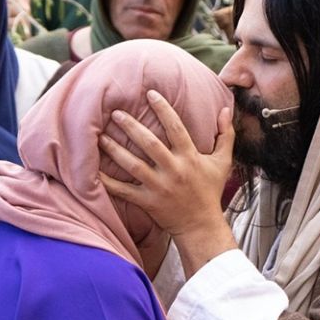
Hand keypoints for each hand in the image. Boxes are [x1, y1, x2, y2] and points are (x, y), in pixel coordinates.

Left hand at [98, 90, 235, 237]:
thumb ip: (225, 135)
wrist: (201, 226)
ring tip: (100, 136)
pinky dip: (108, 181)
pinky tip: (93, 169)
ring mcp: (159, 187)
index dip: (163, 109)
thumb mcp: (222, 162)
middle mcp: (174, 170)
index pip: (176, 128)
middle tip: (116, 112)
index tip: (150, 93)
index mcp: (190, 158)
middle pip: (150, 144)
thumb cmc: (210, 191)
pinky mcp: (147, 202)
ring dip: (115, 150)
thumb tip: (226, 110)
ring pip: (133, 165)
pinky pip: (124, 191)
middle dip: (132, 126)